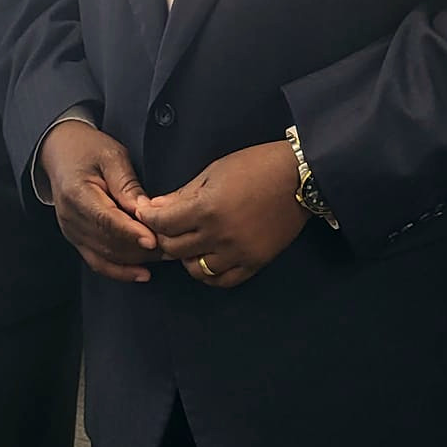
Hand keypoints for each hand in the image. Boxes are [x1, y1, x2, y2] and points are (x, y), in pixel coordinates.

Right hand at [41, 120, 158, 282]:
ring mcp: (72, 232)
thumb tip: (144, 210)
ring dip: (136, 260)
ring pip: (106, 256)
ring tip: (165, 257)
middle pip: (107, 242)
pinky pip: (98, 262)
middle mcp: (70, 218)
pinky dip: (120, 271)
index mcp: (77, 194)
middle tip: (171, 248)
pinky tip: (141, 273)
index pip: (105, 219)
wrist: (59, 152)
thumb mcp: (111, 156)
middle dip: (140, 249)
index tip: (153, 240)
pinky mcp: (77, 239)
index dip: (130, 232)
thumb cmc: (87, 149)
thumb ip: (126, 184)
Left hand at [135, 141, 304, 288]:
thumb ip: (183, 194)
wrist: (300, 179)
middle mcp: (219, 235)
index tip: (146, 213)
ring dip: (187, 257)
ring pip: (196, 269)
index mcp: (207, 209)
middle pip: (174, 249)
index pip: (163, 224)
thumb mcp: (214, 172)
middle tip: (166, 228)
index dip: (149, 218)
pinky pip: (223, 280)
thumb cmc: (256, 166)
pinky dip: (210, 274)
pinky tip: (208, 259)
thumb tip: (155, 206)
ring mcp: (238, 252)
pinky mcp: (255, 262)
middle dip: (163, 237)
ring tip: (190, 243)